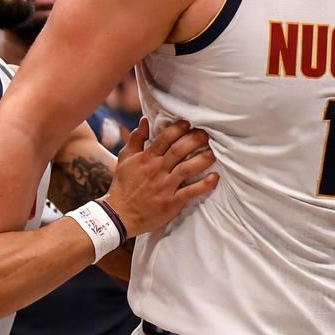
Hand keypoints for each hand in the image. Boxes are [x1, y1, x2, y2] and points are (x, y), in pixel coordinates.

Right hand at [103, 117, 218, 235]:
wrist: (119, 214)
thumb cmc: (123, 185)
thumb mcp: (125, 159)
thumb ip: (136, 139)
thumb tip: (145, 120)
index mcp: (146, 158)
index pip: (165, 138)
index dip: (178, 129)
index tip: (189, 123)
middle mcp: (157, 170)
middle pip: (179, 150)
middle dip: (194, 140)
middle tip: (206, 135)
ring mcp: (165, 186)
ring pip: (186, 169)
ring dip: (202, 160)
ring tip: (213, 153)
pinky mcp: (171, 202)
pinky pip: (190, 192)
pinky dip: (204, 185)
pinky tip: (215, 178)